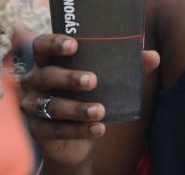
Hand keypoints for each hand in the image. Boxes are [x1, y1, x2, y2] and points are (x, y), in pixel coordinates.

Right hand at [20, 34, 159, 169]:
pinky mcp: (37, 129)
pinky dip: (78, 130)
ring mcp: (31, 106)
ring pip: (51, 106)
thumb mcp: (100, 82)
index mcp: (45, 63)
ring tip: (100, 111)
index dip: (53, 43)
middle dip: (69, 78)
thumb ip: (123, 68)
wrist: (70, 141)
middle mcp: (33, 81)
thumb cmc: (83, 99)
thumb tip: (153, 56)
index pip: (41, 46)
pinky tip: (98, 129)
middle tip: (93, 80)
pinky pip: (56, 130)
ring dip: (76, 108)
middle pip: (46, 76)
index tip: (74, 44)